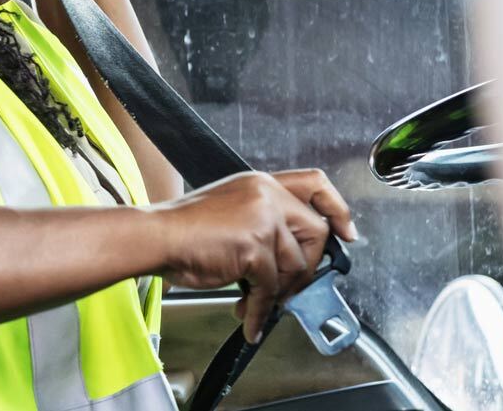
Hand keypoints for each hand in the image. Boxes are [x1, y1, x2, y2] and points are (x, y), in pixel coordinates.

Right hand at [152, 170, 353, 342]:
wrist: (156, 237)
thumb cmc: (183, 229)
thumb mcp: (231, 208)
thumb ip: (263, 220)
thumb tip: (291, 254)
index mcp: (261, 183)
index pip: (315, 184)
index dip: (337, 209)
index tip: (346, 232)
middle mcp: (266, 195)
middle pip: (316, 232)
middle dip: (308, 266)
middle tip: (290, 285)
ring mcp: (263, 220)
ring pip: (295, 266)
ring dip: (278, 293)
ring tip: (254, 302)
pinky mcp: (255, 247)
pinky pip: (270, 289)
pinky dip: (260, 310)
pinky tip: (250, 319)